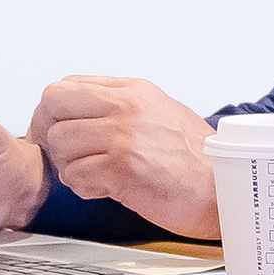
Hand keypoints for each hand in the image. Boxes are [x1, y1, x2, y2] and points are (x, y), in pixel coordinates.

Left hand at [30, 76, 220, 238]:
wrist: (224, 188)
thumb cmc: (196, 160)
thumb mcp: (159, 112)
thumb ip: (119, 106)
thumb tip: (79, 108)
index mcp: (134, 91)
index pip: (67, 86)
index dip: (51, 111)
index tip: (52, 130)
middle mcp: (127, 107)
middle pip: (53, 105)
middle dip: (49, 134)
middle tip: (61, 154)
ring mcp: (124, 136)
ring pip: (60, 143)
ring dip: (69, 166)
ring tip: (94, 176)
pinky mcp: (123, 168)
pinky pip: (75, 174)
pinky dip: (83, 186)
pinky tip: (104, 189)